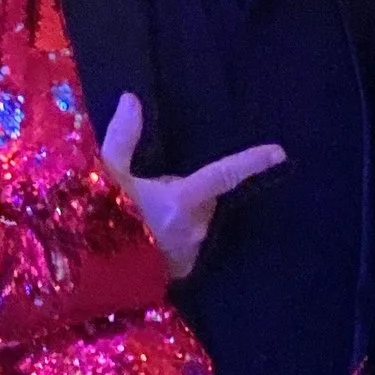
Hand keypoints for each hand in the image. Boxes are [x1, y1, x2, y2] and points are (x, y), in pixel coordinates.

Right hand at [98, 92, 284, 280]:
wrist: (95, 275)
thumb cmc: (102, 222)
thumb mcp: (106, 177)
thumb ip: (121, 138)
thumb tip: (131, 99)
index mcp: (183, 201)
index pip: (225, 174)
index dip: (252, 161)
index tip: (279, 152)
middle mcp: (197, 228)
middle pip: (209, 197)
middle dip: (193, 190)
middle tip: (160, 192)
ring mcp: (194, 252)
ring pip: (202, 219)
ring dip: (187, 213)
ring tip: (155, 216)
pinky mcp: (186, 269)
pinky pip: (194, 242)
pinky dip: (182, 234)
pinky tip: (158, 237)